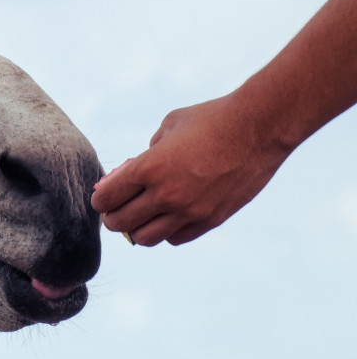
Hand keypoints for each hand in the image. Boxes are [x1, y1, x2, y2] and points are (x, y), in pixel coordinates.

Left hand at [91, 95, 290, 245]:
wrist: (258, 128)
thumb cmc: (210, 119)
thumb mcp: (168, 128)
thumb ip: (146, 154)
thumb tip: (130, 175)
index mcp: (149, 168)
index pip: (106, 198)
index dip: (100, 198)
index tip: (103, 195)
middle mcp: (166, 194)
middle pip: (120, 223)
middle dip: (112, 217)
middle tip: (114, 210)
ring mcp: (189, 211)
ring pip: (145, 238)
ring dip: (136, 229)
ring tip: (139, 217)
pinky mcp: (210, 220)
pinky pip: (175, 238)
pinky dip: (165, 231)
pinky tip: (167, 217)